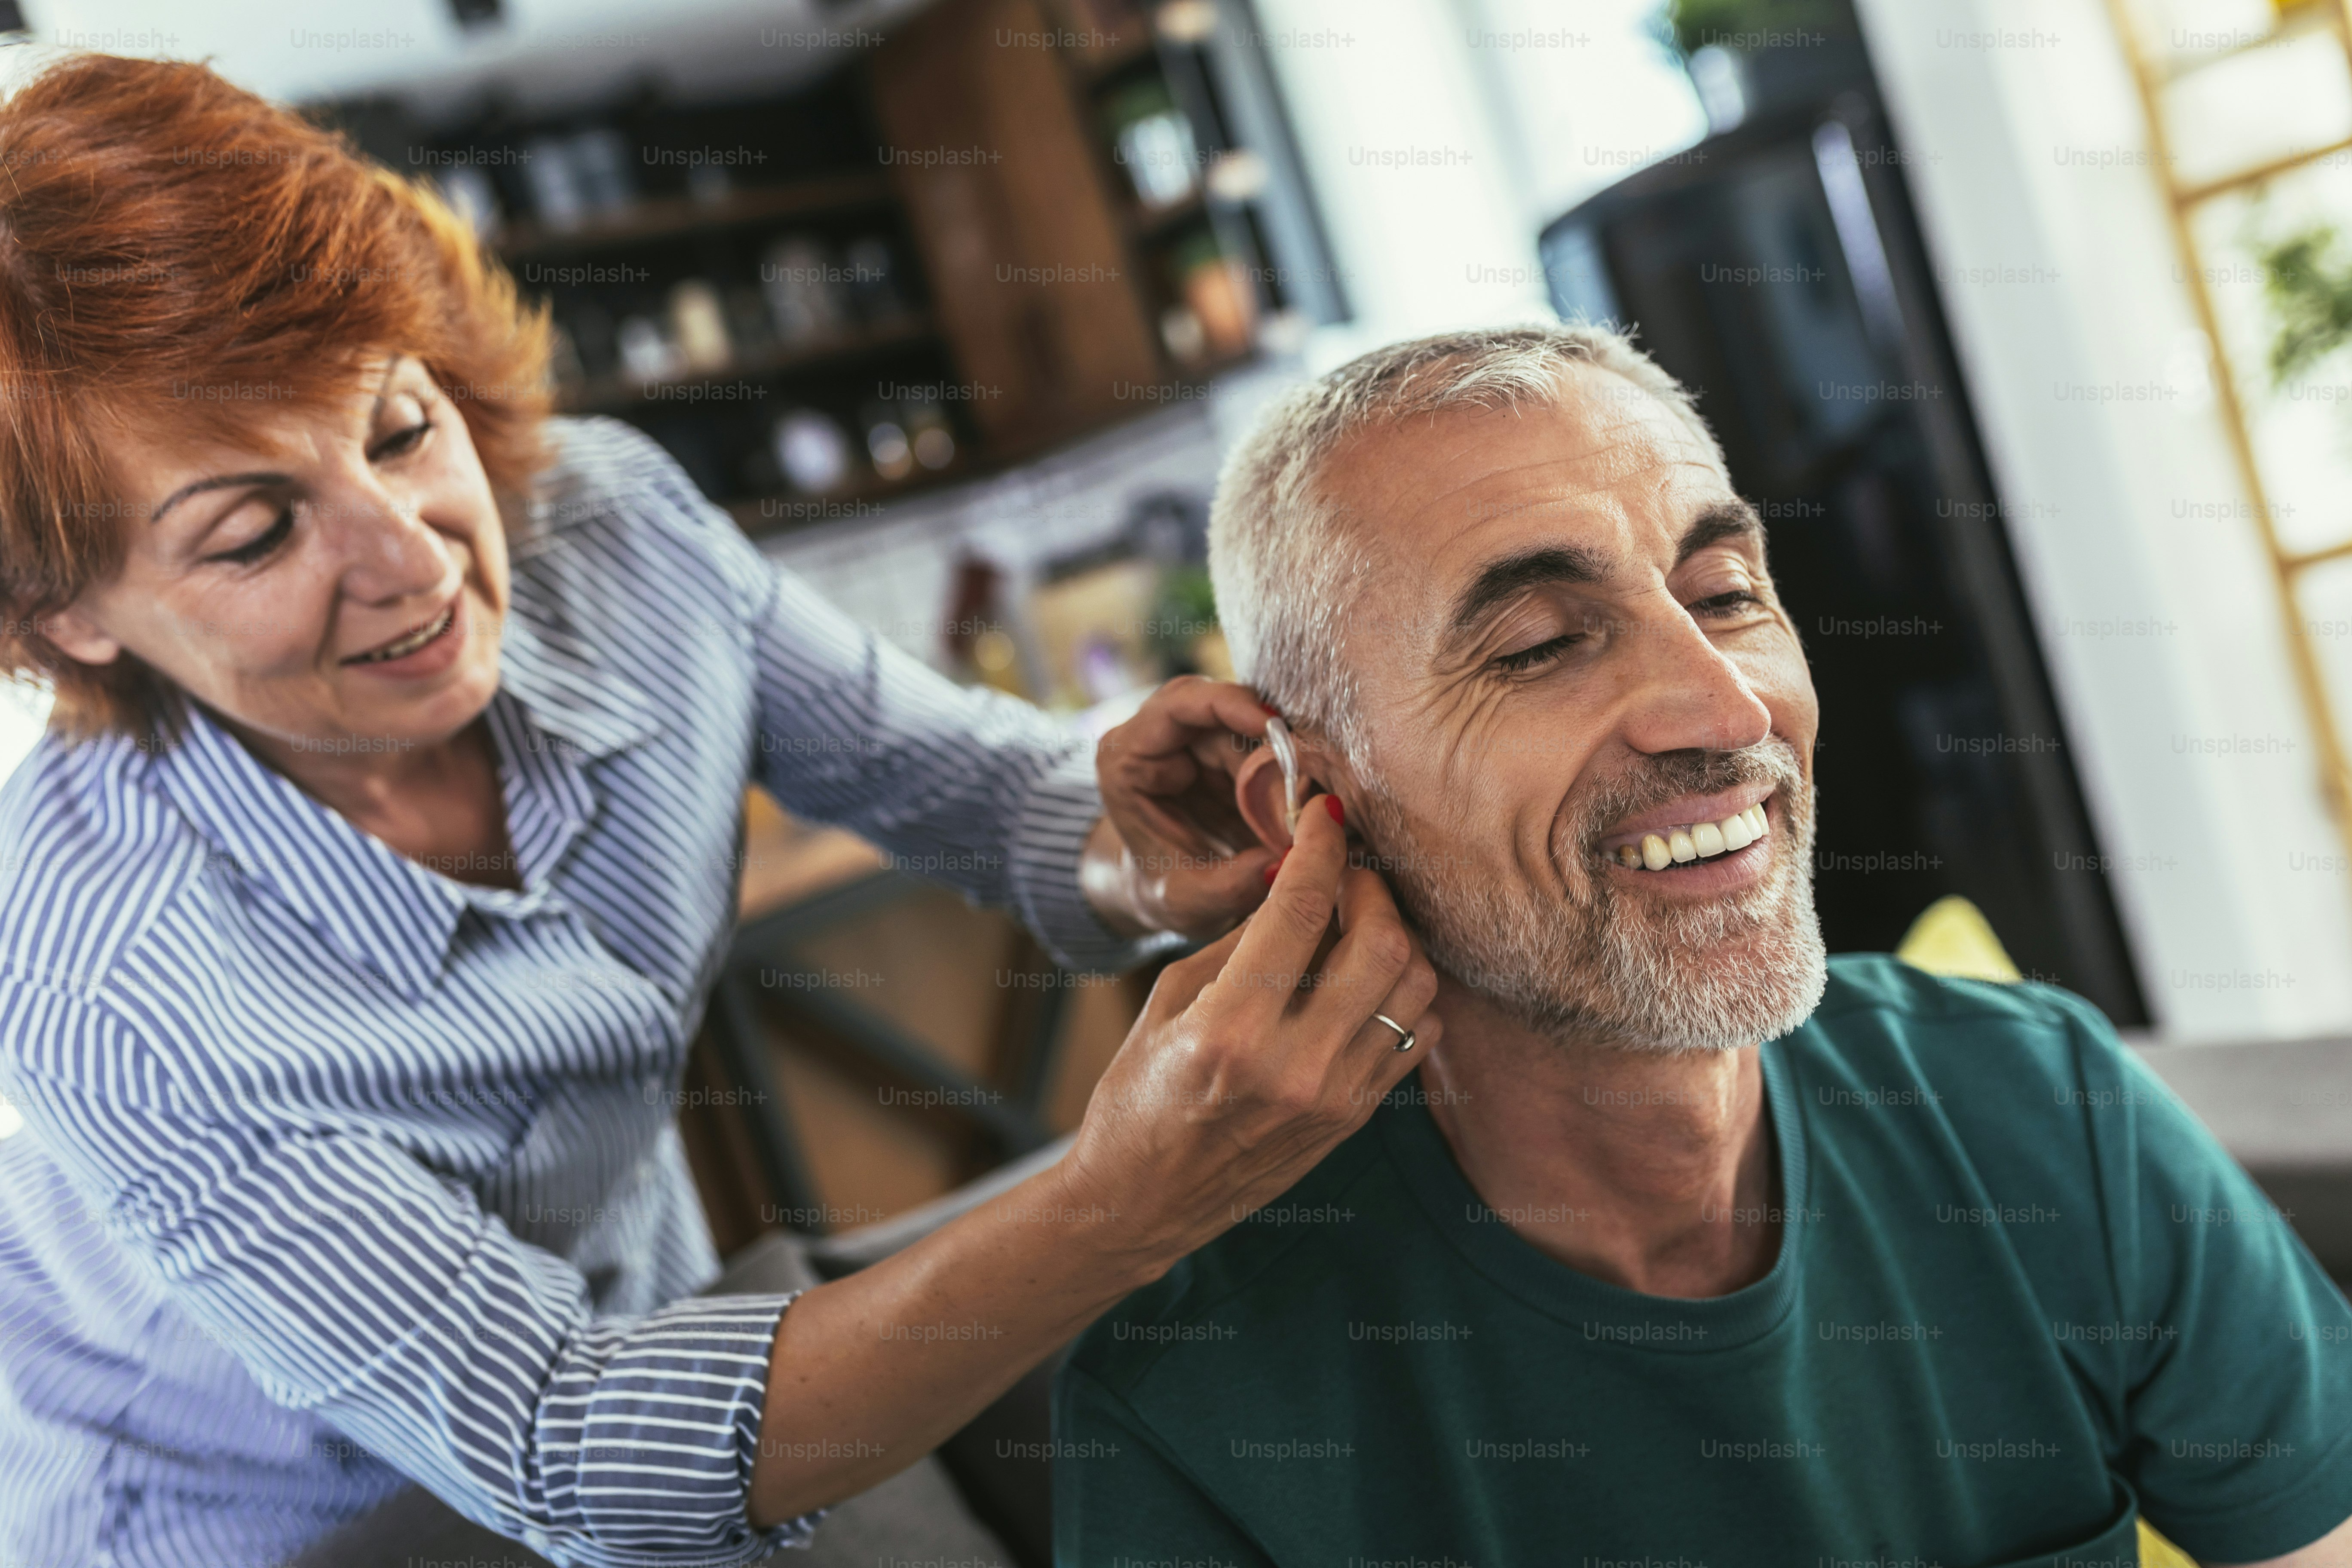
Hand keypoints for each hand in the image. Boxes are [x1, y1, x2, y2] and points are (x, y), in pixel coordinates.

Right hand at [1059, 793, 1443, 1270]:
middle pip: (1381, 941)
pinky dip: (1404, 993)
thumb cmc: (1139, 1095)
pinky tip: (1365, 980)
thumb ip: (1238, 938)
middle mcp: (1296, 1065)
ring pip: (1414, 986)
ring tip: (1355, 923)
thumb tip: (1290, 878)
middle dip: (1368, 888)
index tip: (1324, 812)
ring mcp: (1336, 1096)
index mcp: (1231, 1030)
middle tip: (1343, 874)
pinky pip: (1416, 1034)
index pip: (1300, 910)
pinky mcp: (1356, 1117)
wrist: (1143, 1201)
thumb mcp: (1168, 1001)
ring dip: (1393, 937)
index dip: (1320, 846)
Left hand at [1084, 675, 1279, 940]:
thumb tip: (1283, 862)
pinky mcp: (1226, 752)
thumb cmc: (1161, 894)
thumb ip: (1229, 886)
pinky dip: (1288, 775)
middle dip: (1269, 760)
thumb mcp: (1186, 901)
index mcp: (1126, 760)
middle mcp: (1159, 738)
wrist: (1161, 894)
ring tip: (1301, 818)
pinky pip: (1265, 749)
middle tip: (1302, 807)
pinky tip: (1303, 807)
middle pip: (1226, 720)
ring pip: (1252, 733)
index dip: (1228, 706)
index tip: (1273, 726)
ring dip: (1283, 772)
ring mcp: (1196, 742)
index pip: (1176, 705)